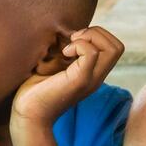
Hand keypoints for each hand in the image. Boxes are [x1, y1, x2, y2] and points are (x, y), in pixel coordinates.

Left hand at [10, 26, 124, 129]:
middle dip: (97, 33)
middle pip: (118, 47)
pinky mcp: (80, 80)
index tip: (73, 40)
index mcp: (93, 73)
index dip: (97, 35)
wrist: (27, 114)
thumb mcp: (54, 65)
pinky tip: (63, 53)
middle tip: (73, 40)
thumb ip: (65, 51)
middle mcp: (96, 77)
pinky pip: (92, 53)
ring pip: (113, 48)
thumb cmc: (35, 90)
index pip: (114, 47)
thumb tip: (66, 30)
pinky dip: (79, 45)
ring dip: (91, 37)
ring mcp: (91, 79)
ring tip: (69, 47)